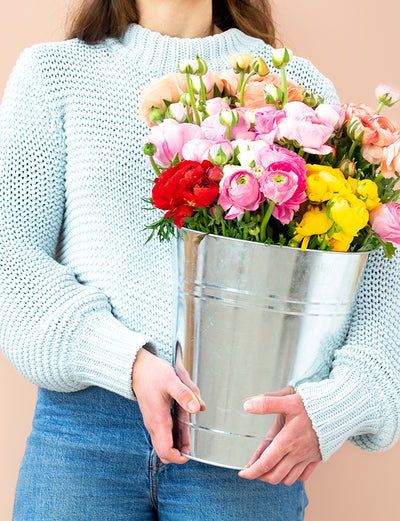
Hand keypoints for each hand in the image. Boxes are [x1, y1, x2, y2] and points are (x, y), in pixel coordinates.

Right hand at [132, 348, 204, 464]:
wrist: (137, 368)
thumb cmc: (153, 373)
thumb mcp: (171, 380)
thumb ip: (184, 394)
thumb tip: (198, 408)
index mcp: (158, 420)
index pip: (165, 451)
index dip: (178, 458)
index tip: (190, 454)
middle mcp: (153, 424)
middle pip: (164, 451)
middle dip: (179, 453)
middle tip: (193, 447)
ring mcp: (153, 421)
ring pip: (164, 442)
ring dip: (177, 444)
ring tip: (191, 437)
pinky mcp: (154, 416)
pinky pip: (163, 433)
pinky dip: (173, 435)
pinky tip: (183, 427)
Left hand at [238, 387, 321, 484]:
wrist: (341, 409)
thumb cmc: (315, 404)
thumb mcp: (289, 399)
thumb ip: (267, 403)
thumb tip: (247, 405)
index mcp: (287, 440)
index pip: (266, 463)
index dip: (252, 471)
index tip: (243, 473)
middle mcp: (297, 453)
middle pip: (274, 475)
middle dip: (261, 476)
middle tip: (253, 469)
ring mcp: (308, 457)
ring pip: (288, 479)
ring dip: (275, 477)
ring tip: (267, 468)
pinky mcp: (317, 458)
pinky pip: (304, 477)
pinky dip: (293, 477)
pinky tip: (287, 468)